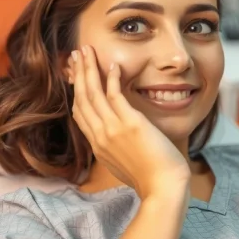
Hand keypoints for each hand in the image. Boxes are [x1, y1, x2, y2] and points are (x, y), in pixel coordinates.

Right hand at [70, 45, 190, 200]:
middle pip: (81, 98)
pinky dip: (111, 78)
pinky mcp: (130, 124)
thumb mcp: (123, 164)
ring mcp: (113, 129)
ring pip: (93, 92)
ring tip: (86, 50)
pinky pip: (115, 95)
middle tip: (76, 54)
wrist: (162, 189)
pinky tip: (112, 64)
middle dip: (78, 73)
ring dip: (88, 68)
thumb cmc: (150, 179)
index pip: (79, 113)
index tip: (75, 75)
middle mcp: (100, 136)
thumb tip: (118, 140)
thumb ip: (115, 148)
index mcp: (98, 146)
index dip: (76, 91)